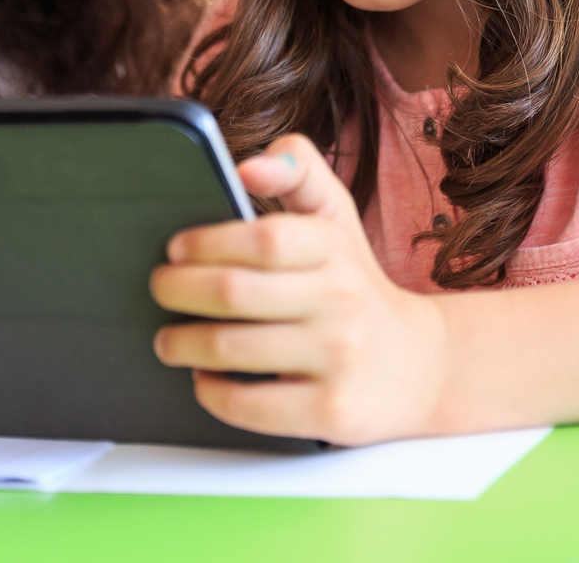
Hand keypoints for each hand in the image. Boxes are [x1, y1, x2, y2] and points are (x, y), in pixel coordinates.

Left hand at [149, 134, 448, 444]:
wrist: (419, 366)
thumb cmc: (355, 285)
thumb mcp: (335, 215)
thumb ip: (296, 169)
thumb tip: (247, 166)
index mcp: (334, 247)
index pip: (260, 239)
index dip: (206, 243)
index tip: (174, 250)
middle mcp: (341, 299)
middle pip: (232, 293)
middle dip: (177, 292)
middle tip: (159, 291)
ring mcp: (338, 358)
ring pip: (230, 349)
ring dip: (181, 343)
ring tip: (168, 338)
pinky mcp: (332, 411)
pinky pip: (248, 404)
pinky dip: (211, 392)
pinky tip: (205, 377)